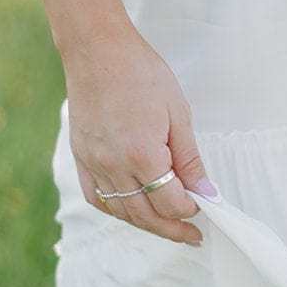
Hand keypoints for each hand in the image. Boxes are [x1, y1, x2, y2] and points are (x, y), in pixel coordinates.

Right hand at [61, 23, 215, 245]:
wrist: (98, 50)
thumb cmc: (142, 73)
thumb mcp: (178, 113)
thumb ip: (190, 159)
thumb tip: (206, 191)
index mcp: (142, 155)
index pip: (171, 202)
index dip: (191, 209)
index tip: (206, 206)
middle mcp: (114, 166)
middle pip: (146, 215)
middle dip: (172, 228)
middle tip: (193, 236)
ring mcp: (93, 163)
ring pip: (121, 211)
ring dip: (146, 223)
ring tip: (167, 226)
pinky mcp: (80, 157)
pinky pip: (97, 197)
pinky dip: (117, 209)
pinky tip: (133, 210)